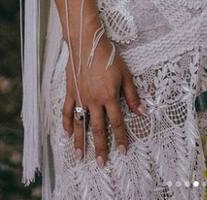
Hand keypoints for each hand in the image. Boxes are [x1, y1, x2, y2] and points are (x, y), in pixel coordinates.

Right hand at [62, 34, 143, 165]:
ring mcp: (81, 97)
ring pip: (80, 124)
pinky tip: (66, 133)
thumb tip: (141, 111)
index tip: (122, 151)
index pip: (116, 122)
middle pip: (98, 128)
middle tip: (101, 163)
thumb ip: (132, 94)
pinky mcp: (71, 92)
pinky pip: (67, 111)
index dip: (120, 137)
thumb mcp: (125, 73)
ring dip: (80, 141)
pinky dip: (66, 123)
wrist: (87, 43)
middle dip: (100, 147)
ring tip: (79, 156)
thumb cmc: (108, 55)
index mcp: (109, 96)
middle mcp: (94, 100)